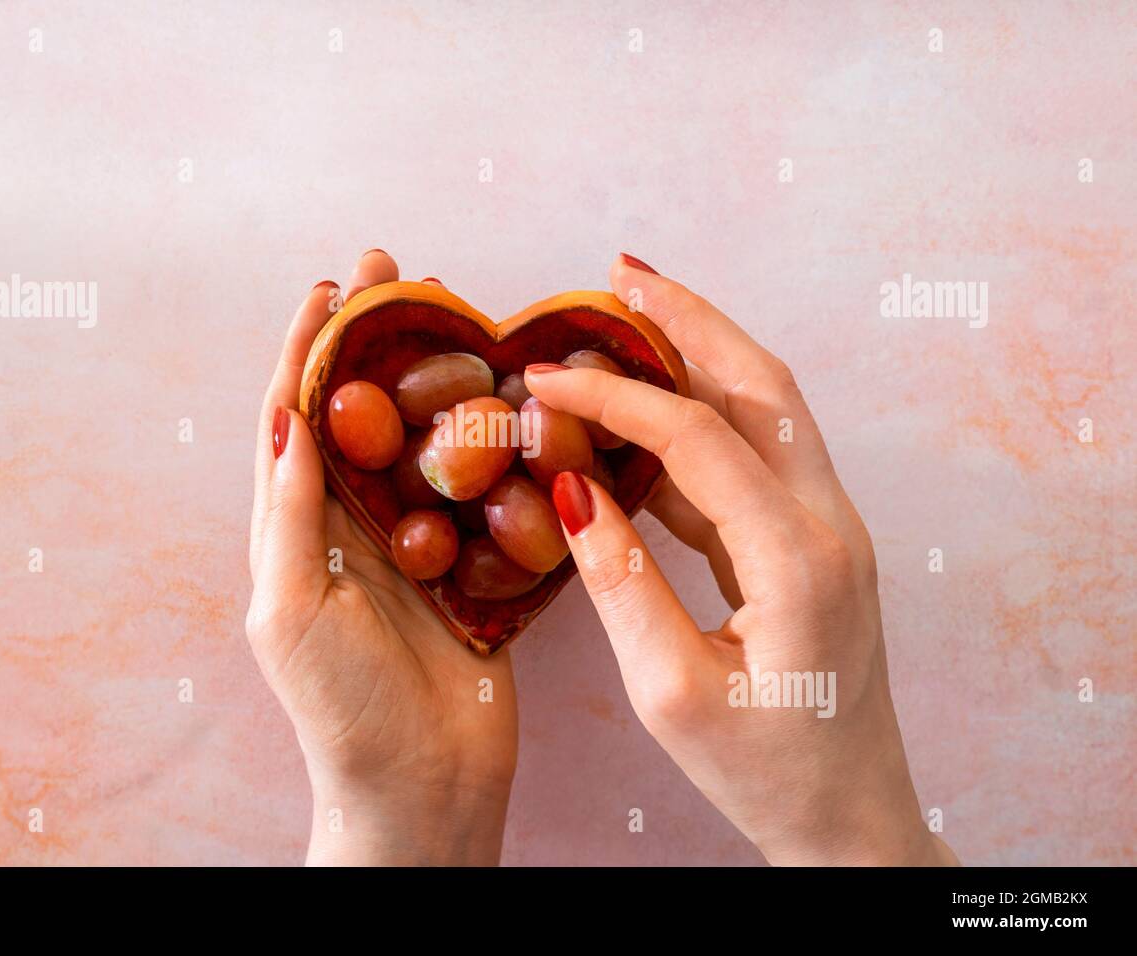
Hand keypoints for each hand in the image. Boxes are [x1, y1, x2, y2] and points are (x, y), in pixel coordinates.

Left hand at [246, 251, 516, 865]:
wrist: (421, 789)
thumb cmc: (341, 710)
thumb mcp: (290, 610)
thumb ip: (290, 514)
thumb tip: (287, 415)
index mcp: (303, 528)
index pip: (299, 417)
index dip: (311, 348)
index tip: (332, 286)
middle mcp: (358, 526)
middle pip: (369, 411)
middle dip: (379, 342)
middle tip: (404, 274)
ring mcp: (420, 545)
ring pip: (430, 442)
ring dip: (442, 380)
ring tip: (463, 319)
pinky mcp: (476, 570)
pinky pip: (488, 496)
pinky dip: (500, 449)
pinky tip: (522, 406)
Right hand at [524, 254, 958, 865]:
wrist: (850, 819)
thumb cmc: (767, 773)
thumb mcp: (671, 693)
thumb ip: (620, 584)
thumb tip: (572, 491)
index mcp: (799, 559)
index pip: (698, 439)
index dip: (614, 399)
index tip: (541, 382)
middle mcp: (829, 524)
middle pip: (761, 385)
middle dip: (689, 321)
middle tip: (620, 273)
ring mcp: (830, 530)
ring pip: (766, 411)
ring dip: (700, 359)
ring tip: (627, 322)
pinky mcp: (812, 546)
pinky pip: (756, 461)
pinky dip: (700, 424)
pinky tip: (643, 422)